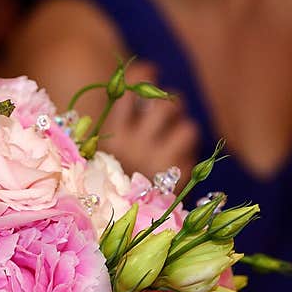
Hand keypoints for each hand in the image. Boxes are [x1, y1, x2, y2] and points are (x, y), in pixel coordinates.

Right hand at [101, 63, 198, 178]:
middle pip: (167, 104)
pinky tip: (172, 163)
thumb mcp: (99, 148)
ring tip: (171, 139)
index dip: (146, 74)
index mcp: (112, 134)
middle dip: (170, 103)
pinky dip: (184, 157)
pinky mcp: (176, 179)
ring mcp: (158, 163)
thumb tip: (143, 78)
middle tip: (165, 114)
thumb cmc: (105, 175)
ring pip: (187, 128)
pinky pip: (192, 155)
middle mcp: (135, 145)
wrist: (110, 219)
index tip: (150, 73)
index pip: (135, 87)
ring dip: (181, 130)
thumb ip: (116, 119)